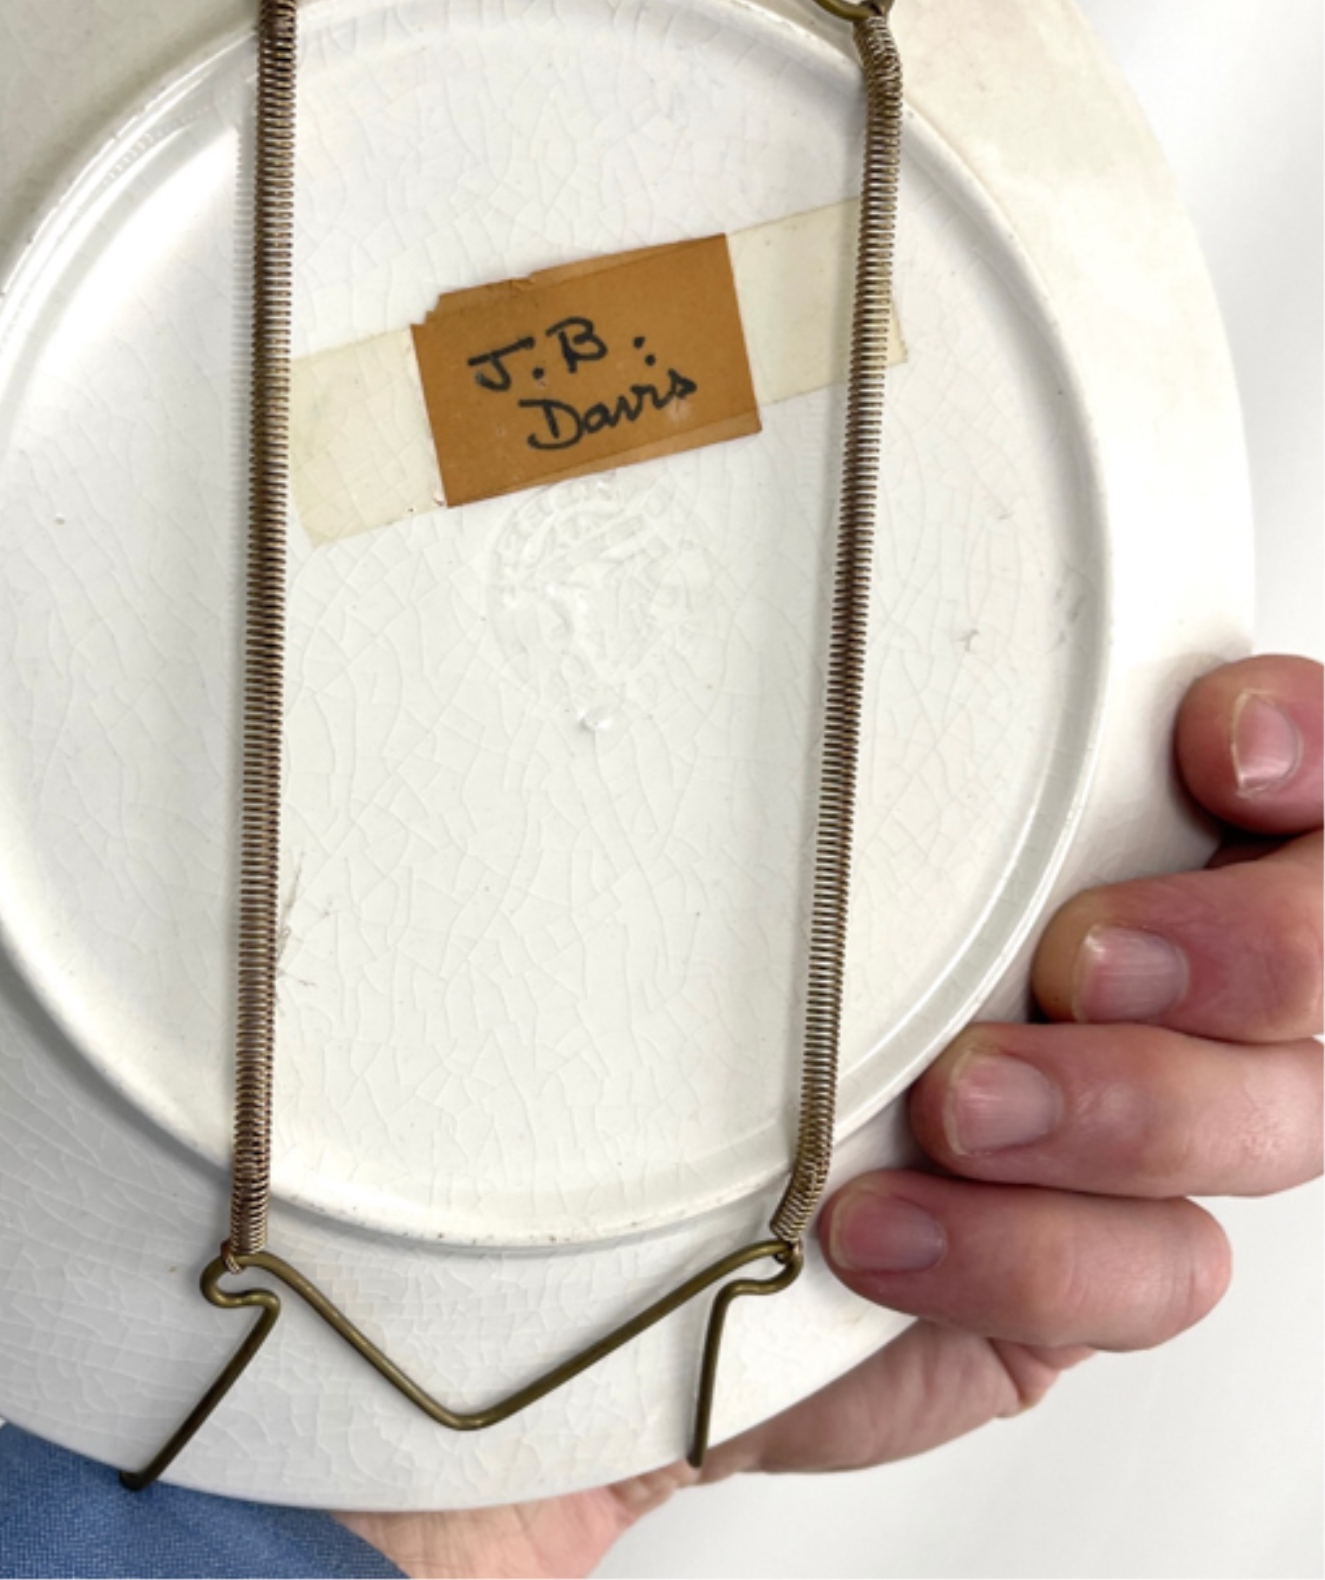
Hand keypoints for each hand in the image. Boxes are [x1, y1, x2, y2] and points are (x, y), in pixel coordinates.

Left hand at [337, 655, 1321, 1577]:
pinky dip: (1026, 1254)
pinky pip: (1151, 1272)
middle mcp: (1153, 977)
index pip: (1290, 773)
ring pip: (1273, 1116)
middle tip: (1086, 953)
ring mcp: (1134, 1135)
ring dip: (1128, 1107)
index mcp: (1100, 835)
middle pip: (1321, 949)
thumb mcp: (743, 862)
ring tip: (964, 1104)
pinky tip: (886, 1230)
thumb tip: (720, 608)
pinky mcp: (1087, 1276)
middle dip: (1249, 946)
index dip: (1304, 742)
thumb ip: (810, 764)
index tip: (1212, 745)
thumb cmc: (697, 1016)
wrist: (627, 1250)